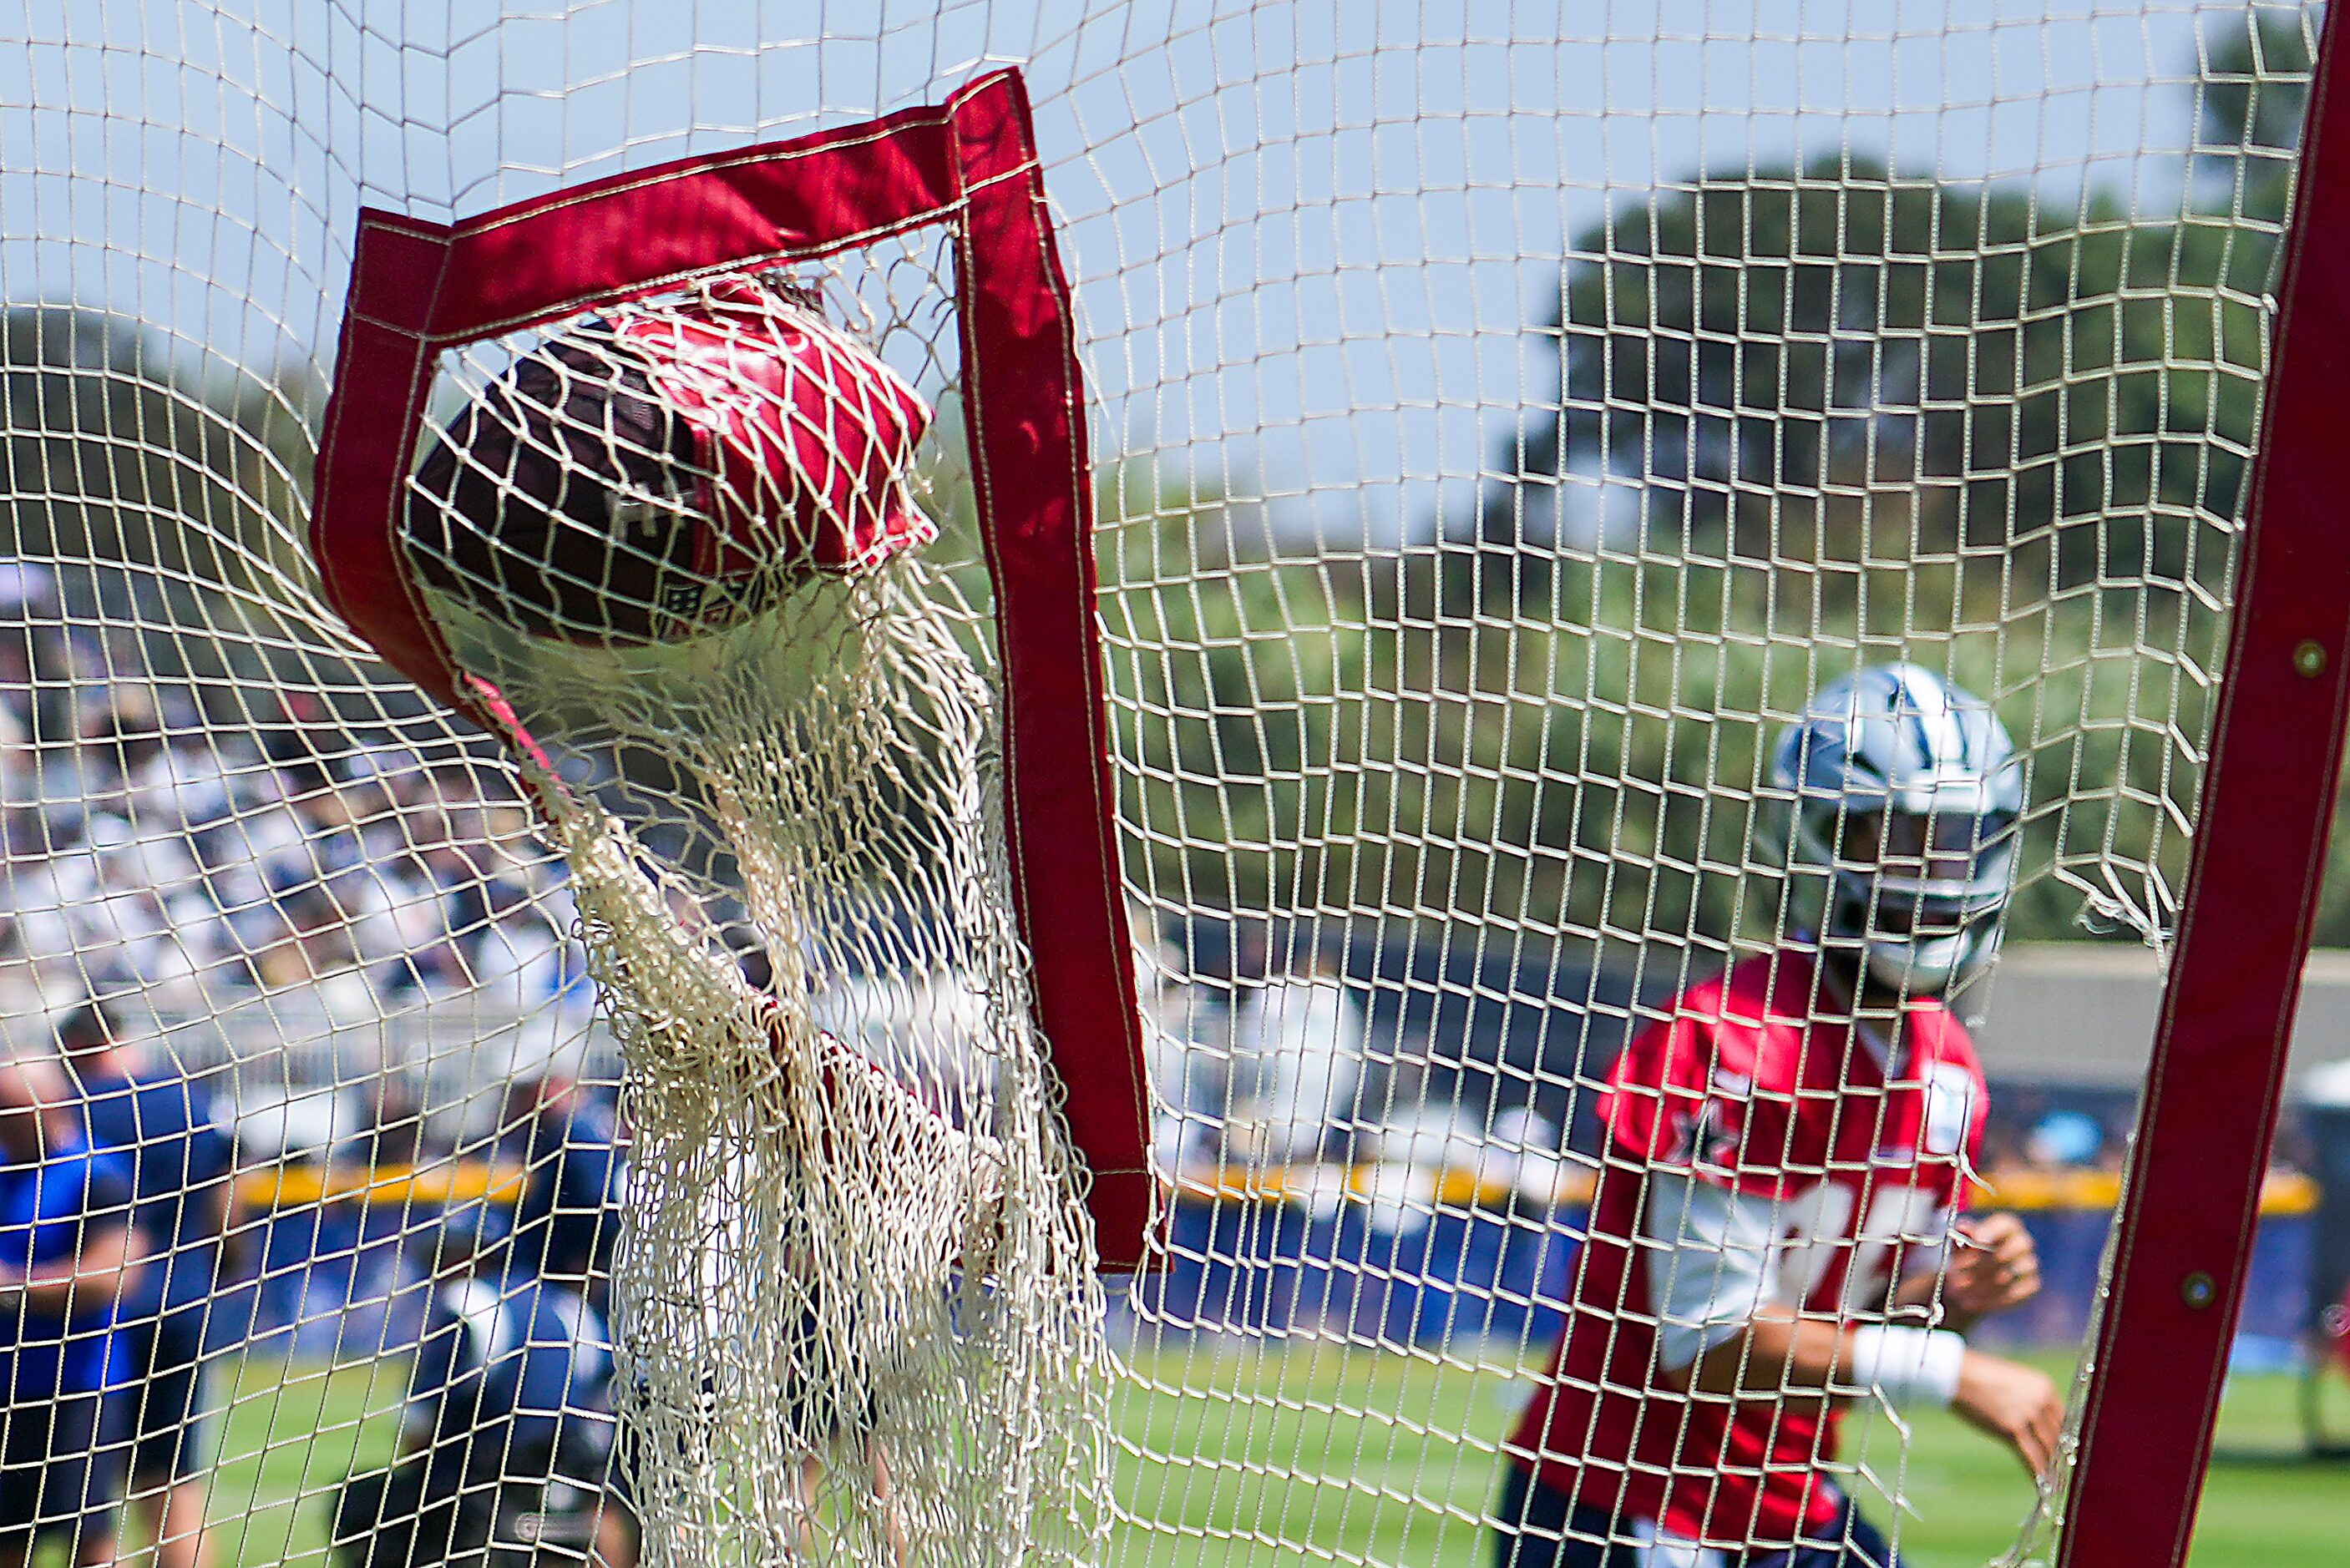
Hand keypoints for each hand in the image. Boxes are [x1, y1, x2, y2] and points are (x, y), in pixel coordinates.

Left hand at [1945, 1213, 2041, 1317]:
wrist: (1971, 1280)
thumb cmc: (1964, 1255)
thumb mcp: (1958, 1242)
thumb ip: (1961, 1234)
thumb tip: (1963, 1228)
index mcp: (2007, 1226)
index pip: (2006, 1224)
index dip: (1992, 1230)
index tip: (1976, 1239)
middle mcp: (2023, 1242)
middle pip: (2009, 1251)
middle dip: (1981, 1265)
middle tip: (1958, 1276)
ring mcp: (2030, 1265)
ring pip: (2007, 1275)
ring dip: (1980, 1285)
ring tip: (1958, 1291)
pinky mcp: (2032, 1285)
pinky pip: (2014, 1294)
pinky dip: (1990, 1299)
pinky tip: (1971, 1302)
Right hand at [1952, 1350, 2064, 1478]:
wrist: (1958, 1373)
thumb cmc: (1979, 1376)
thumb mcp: (2011, 1383)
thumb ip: (2027, 1400)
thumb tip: (2032, 1425)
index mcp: (2044, 1386)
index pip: (2063, 1419)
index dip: (2063, 1439)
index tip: (2063, 1453)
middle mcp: (2041, 1400)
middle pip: (2058, 1435)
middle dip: (2059, 1456)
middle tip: (2061, 1471)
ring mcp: (2028, 1414)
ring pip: (2047, 1448)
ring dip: (2051, 1468)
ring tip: (2054, 1483)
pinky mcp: (2012, 1427)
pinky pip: (2030, 1455)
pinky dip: (2037, 1472)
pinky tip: (2041, 1484)